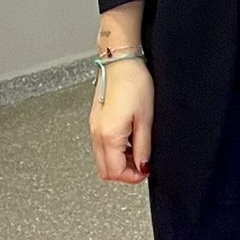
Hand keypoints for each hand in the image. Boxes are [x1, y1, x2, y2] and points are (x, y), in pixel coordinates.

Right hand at [89, 57, 153, 184]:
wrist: (120, 61)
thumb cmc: (134, 83)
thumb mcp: (145, 119)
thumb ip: (142, 147)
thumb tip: (142, 166)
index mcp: (108, 135)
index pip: (115, 172)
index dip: (132, 177)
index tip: (146, 171)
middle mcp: (96, 133)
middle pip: (105, 170)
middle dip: (124, 172)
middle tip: (142, 163)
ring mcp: (94, 127)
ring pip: (102, 158)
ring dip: (119, 161)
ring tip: (138, 149)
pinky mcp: (96, 120)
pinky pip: (102, 145)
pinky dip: (115, 150)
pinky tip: (129, 138)